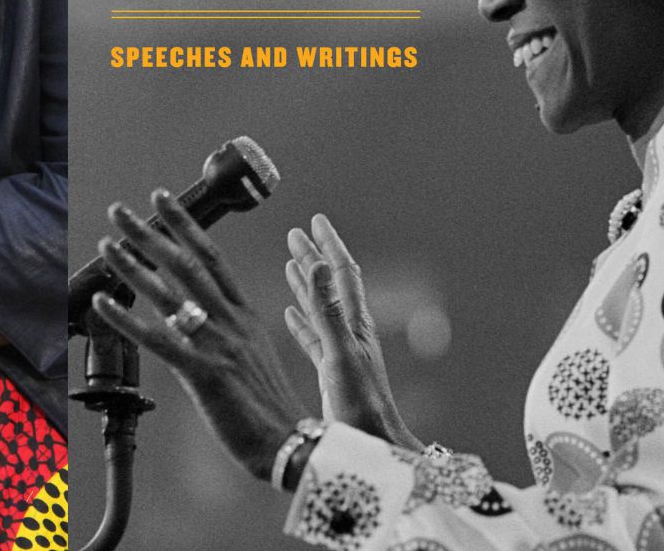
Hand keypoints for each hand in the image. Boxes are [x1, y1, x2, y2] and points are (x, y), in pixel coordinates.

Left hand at [92, 188, 307, 481]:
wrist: (290, 442)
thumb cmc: (269, 405)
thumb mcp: (254, 355)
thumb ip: (227, 331)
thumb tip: (196, 317)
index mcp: (245, 314)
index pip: (212, 256)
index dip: (184, 226)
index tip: (162, 200)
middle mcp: (232, 321)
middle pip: (187, 264)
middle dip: (151, 232)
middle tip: (122, 210)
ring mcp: (218, 344)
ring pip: (170, 293)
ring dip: (134, 266)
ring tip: (107, 245)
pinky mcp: (203, 373)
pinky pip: (159, 339)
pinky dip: (128, 319)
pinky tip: (103, 303)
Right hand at [283, 214, 419, 450]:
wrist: (372, 442)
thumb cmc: (361, 404)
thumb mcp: (340, 352)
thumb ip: (328, 309)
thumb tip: (323, 265)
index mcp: (354, 322)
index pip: (342, 272)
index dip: (329, 245)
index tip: (316, 221)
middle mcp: (350, 331)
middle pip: (329, 284)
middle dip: (313, 257)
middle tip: (296, 235)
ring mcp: (342, 350)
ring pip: (320, 307)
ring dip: (306, 284)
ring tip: (291, 263)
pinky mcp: (332, 370)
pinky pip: (314, 336)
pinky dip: (302, 320)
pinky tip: (291, 315)